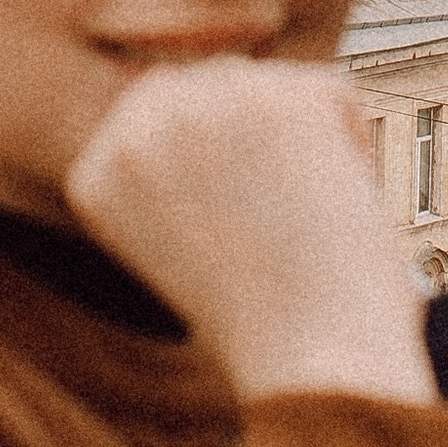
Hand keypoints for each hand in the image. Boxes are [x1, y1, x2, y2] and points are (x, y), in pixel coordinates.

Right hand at [68, 61, 435, 409]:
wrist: (310, 364)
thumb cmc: (261, 326)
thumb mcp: (180, 243)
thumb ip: (178, 170)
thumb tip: (225, 98)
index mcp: (95, 172)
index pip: (158, 112)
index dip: (217, 162)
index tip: (238, 226)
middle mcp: (137, 127)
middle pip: (215, 82)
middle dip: (259, 135)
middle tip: (286, 218)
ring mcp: (209, 105)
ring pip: (273, 83)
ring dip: (304, 139)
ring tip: (307, 220)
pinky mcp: (284, 97)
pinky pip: (333, 91)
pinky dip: (352, 144)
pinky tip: (340, 205)